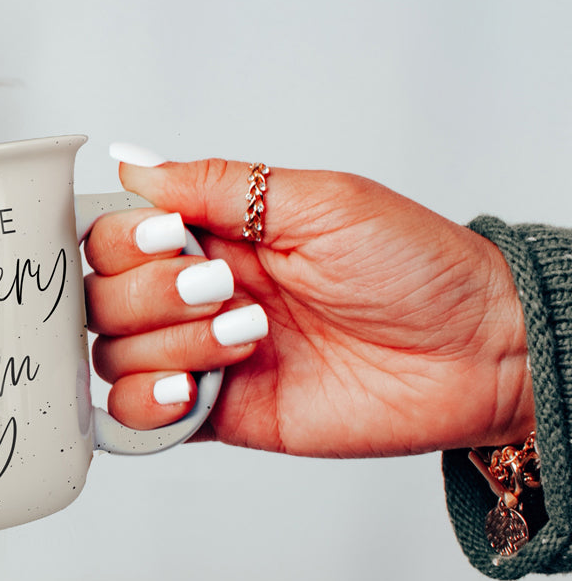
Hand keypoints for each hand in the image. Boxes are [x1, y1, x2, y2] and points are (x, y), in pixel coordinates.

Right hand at [83, 155, 534, 456]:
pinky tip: (194, 387)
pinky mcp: (219, 413)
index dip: (123, 240)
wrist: (478, 351)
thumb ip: (217, 185)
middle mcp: (197, 294)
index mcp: (214, 235)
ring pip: (115, 355)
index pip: (114, 235)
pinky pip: (139, 418)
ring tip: (250, 340)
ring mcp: (204, 355)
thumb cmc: (417, 266)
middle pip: (103, 297)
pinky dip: (147, 403)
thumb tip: (130, 162)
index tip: (169, 238)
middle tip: (223, 289)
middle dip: (153, 293)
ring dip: (170, 344)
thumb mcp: (320, 201)